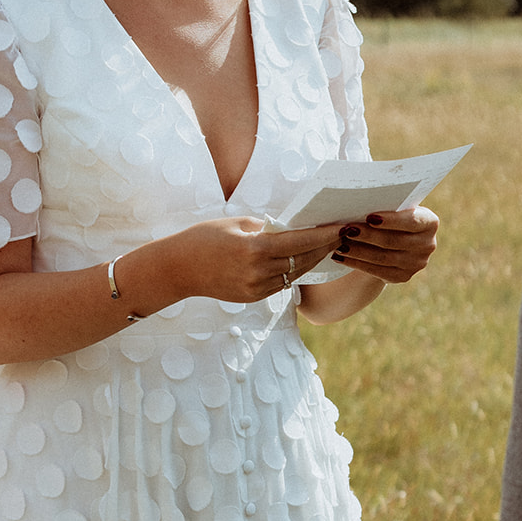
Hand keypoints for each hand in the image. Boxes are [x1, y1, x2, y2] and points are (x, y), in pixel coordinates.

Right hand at [176, 216, 348, 302]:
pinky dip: (294, 269)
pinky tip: (305, 259)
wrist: (177, 269)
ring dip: (313, 259)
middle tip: (343, 233)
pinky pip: (282, 282)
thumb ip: (268, 227)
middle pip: (304, 259)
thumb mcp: (238, 224)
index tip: (343, 226)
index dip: (325, 234)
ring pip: (296, 273)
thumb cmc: (204, 238)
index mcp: (255, 249)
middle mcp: (259, 272)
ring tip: (329, 245)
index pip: (301, 241)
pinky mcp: (253, 297)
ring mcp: (257, 288)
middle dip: (325, 246)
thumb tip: (294, 227)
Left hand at [328, 205, 438, 284]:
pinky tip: (341, 257)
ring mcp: (417, 263)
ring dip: (358, 251)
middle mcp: (428, 244)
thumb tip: (360, 202)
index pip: (411, 221)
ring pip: (383, 257)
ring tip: (340, 244)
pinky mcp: (403, 277)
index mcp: (430, 222)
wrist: (394, 239)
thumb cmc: (390, 216)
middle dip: (368, 235)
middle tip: (347, 230)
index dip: (391, 220)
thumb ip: (386, 205)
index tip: (369, 216)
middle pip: (394, 241)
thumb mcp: (394, 208)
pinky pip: (377, 271)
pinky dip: (356, 263)